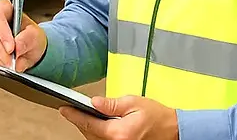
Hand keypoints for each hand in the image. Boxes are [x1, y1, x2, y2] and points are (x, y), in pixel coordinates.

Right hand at [0, 0, 46, 71]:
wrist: (29, 48)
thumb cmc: (31, 37)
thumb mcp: (36, 36)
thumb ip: (28, 39)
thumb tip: (18, 46)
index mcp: (5, 8)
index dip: (3, 32)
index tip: (11, 48)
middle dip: (0, 49)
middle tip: (11, 61)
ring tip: (10, 65)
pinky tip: (3, 65)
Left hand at [59, 95, 178, 139]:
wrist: (173, 130)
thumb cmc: (156, 116)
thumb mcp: (133, 103)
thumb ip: (111, 104)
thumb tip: (93, 102)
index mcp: (118, 133)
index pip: (89, 124)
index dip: (74, 115)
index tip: (63, 109)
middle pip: (88, 134)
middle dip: (79, 121)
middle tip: (71, 109)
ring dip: (86, 129)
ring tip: (82, 115)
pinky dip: (95, 134)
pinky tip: (95, 125)